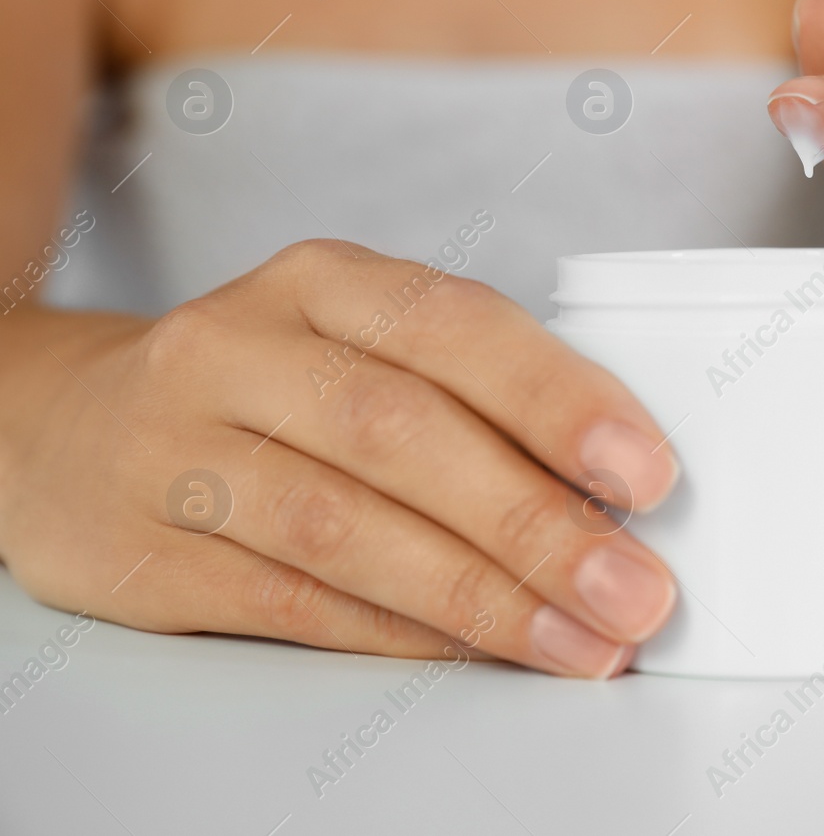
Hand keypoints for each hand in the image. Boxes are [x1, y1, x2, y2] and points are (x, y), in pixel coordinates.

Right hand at [0, 241, 678, 676]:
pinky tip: (474, 651)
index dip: (559, 401)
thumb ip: (469, 396)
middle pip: (402, 434)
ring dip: (479, 595)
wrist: (67, 425)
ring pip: (343, 527)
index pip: (456, 327)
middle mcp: (240, 349)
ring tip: (577, 639)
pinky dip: (395, 632)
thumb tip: (610, 496)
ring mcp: (179, 449)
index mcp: (322, 281)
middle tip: (633, 589)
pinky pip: (287, 600)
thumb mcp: (356, 345)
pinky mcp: (144, 550)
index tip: (648, 474)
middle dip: (535, 522)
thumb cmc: (266, 385)